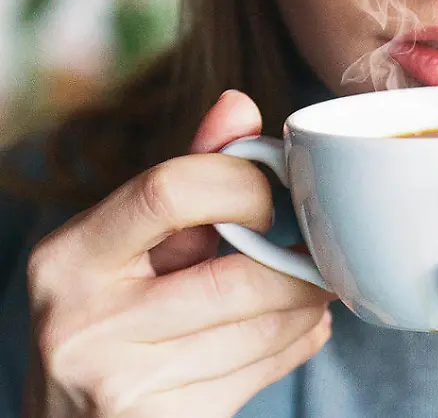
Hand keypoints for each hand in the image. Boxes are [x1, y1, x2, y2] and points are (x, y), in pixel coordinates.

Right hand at [22, 92, 333, 417]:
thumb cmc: (112, 315)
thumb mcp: (131, 244)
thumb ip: (186, 173)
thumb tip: (239, 104)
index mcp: (69, 257)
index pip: (170, 190)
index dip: (243, 185)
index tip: (270, 198)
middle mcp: (83, 321)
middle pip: (237, 277)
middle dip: (298, 265)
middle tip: (319, 251)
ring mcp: (121, 381)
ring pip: (264, 329)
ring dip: (309, 305)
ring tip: (311, 289)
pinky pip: (266, 370)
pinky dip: (299, 342)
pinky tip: (297, 328)